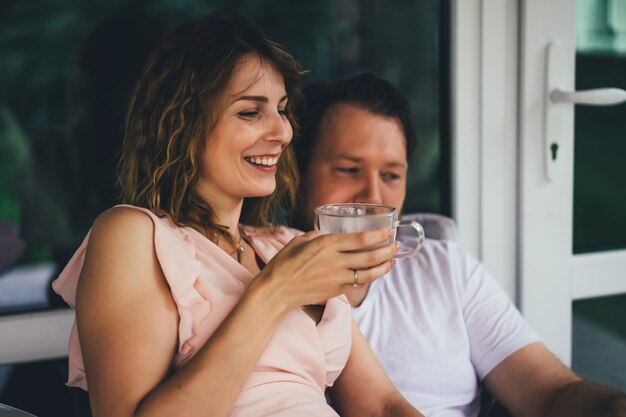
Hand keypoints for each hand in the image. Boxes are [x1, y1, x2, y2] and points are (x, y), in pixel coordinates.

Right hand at [253, 228, 396, 308]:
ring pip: (369, 273)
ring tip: (392, 260)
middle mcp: (335, 261)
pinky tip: (376, 272)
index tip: (388, 231)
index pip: (360, 239)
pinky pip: (359, 282)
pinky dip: (371, 276)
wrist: (277, 291)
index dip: (378, 235)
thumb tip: (329, 235)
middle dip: (386, 250)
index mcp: (326, 245)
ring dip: (384, 266)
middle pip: (369, 256)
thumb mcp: (299, 241)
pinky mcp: (337, 290)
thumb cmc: (284, 263)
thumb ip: (317, 236)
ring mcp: (337, 278)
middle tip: (395, 245)